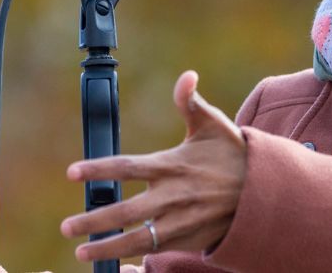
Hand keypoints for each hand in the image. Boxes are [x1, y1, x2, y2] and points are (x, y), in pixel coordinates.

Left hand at [60, 71, 246, 261]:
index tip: (72, 172)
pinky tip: (111, 259)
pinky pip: (155, 250)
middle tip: (67, 227)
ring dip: (108, 246)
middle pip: (126, 212)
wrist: (265, 193)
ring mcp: (180, 222)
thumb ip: (190, 102)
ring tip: (81, 251)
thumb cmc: (233, 155)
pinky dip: (132, 256)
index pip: (128, 167)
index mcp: (172, 165)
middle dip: (94, 220)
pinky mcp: (188, 240)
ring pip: (138, 239)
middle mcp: (173, 197)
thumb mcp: (213, 125)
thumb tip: (187, 75)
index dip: (98, 170)